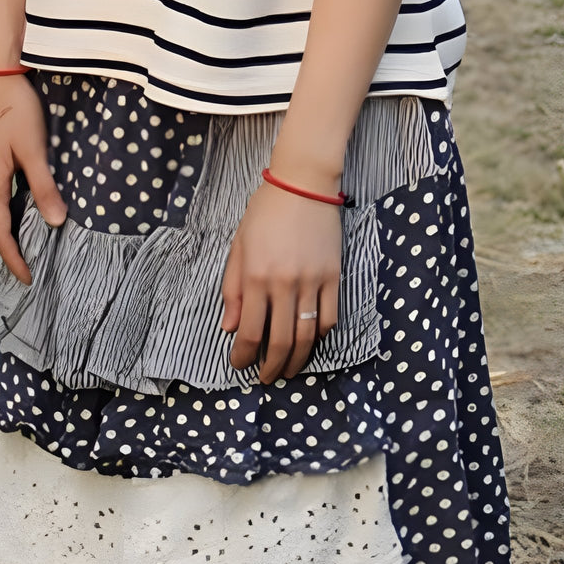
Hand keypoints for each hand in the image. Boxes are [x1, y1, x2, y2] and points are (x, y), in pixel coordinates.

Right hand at [0, 74, 66, 284]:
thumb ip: (44, 187)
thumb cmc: (18, 112)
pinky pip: (0, 195)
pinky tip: (27, 211)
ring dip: (12, 230)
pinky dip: (12, 211)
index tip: (28, 279)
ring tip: (32, 247)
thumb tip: (55, 222)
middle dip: (12, 249)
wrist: (0, 78)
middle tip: (33, 269)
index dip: (14, 258)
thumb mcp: (34, 151)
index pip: (0, 232)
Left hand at [220, 181, 341, 384]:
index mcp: (256, 277)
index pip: (250, 331)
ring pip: (308, 336)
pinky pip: (329, 317)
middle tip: (266, 378)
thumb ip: (232, 288)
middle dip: (271, 367)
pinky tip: (311, 341)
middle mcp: (284, 284)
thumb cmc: (265, 213)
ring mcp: (312, 282)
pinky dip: (321, 335)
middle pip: (281, 341)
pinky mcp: (333, 277)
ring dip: (297, 360)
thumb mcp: (238, 247)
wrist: (303, 185)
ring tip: (288, 370)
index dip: (244, 356)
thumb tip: (230, 326)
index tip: (239, 365)